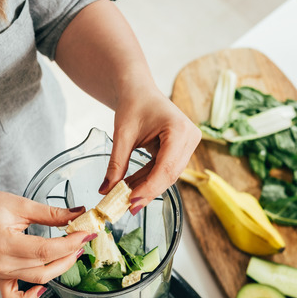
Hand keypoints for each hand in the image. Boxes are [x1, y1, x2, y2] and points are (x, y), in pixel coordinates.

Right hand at [0, 190, 94, 297]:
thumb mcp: (20, 204)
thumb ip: (51, 213)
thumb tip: (77, 214)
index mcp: (3, 242)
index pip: (46, 250)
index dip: (70, 243)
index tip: (86, 234)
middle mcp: (1, 261)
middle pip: (45, 267)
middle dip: (70, 254)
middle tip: (83, 239)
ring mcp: (0, 271)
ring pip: (38, 279)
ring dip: (60, 267)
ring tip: (72, 251)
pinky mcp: (1, 275)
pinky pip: (14, 296)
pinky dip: (30, 296)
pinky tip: (43, 288)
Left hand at [101, 87, 200, 212]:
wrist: (139, 90)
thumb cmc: (133, 104)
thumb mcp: (122, 135)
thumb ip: (116, 164)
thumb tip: (106, 191)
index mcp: (179, 129)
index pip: (166, 167)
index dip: (149, 188)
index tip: (131, 202)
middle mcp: (190, 137)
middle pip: (170, 174)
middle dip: (148, 192)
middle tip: (127, 207)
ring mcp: (188, 144)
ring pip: (168, 175)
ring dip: (147, 187)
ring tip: (126, 198)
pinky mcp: (182, 150)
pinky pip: (165, 170)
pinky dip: (149, 179)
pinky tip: (132, 187)